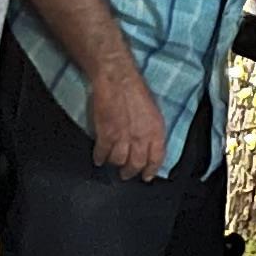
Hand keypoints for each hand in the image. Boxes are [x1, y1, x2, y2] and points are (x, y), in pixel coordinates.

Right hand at [87, 55, 167, 181]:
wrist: (118, 79)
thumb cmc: (135, 90)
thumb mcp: (153, 111)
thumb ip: (152, 130)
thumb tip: (149, 144)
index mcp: (156, 131)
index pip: (157, 158)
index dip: (151, 170)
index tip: (147, 176)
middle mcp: (141, 137)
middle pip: (136, 164)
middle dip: (131, 171)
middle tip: (126, 174)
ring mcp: (122, 138)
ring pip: (119, 161)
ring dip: (115, 164)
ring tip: (112, 165)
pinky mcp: (106, 134)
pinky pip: (102, 153)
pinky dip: (100, 158)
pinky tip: (99, 159)